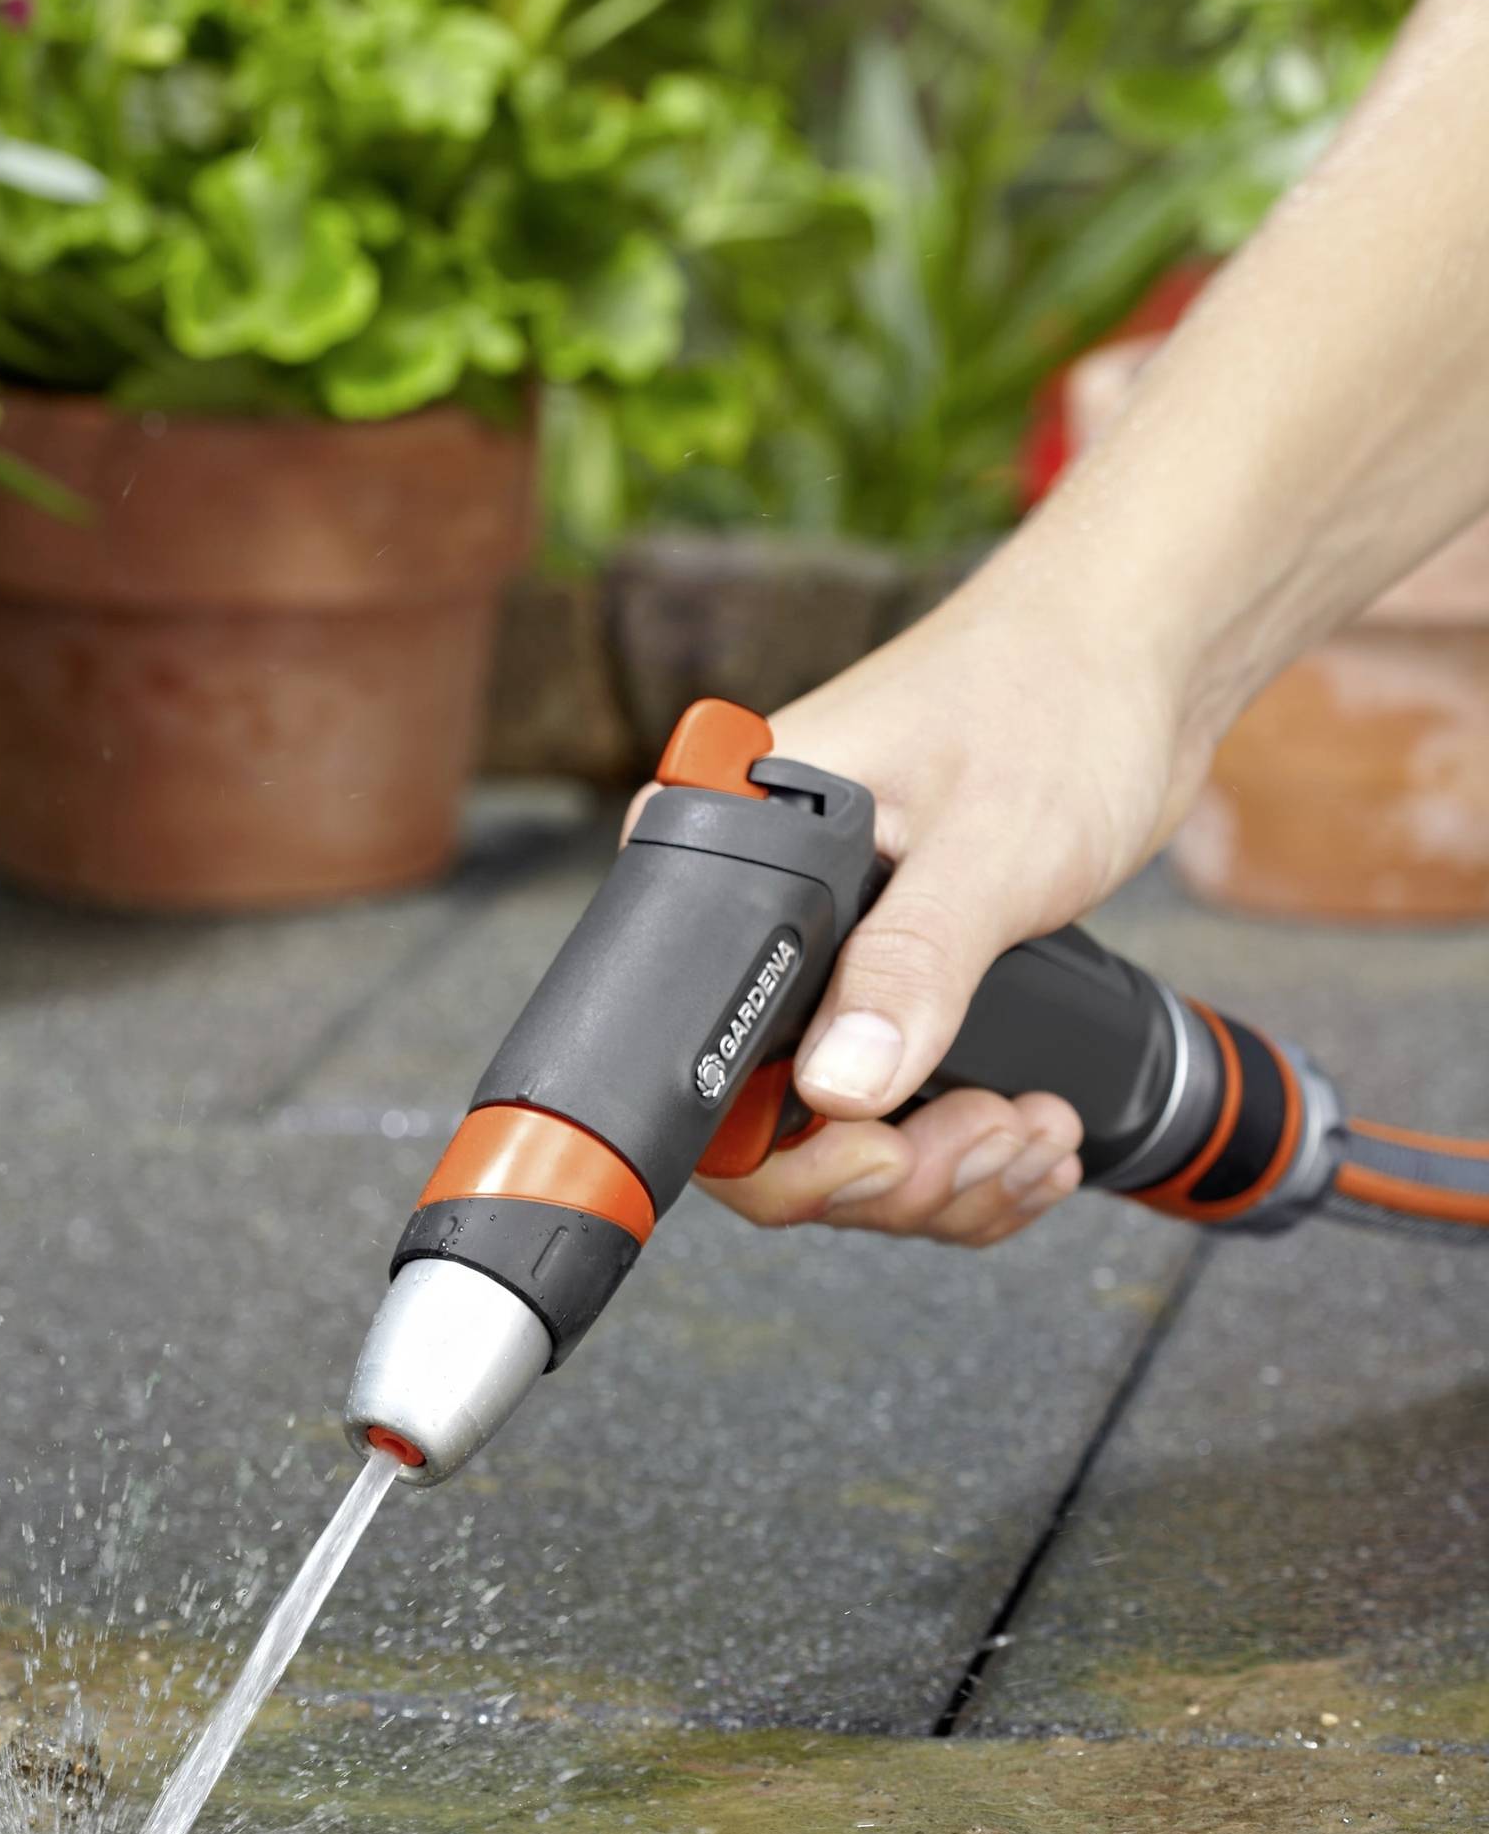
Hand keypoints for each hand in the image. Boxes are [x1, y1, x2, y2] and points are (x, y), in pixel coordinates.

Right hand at [697, 534, 1205, 1243]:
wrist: (1138, 658)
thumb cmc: (1054, 696)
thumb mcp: (989, 845)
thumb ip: (912, 963)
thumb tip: (840, 1085)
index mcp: (731, 856)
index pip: (695, 1060)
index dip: (788, 1150)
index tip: (887, 1152)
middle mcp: (758, 918)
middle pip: (770, 1129)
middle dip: (896, 1172)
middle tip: (994, 1137)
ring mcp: (827, 962)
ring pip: (842, 1142)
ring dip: (947, 1176)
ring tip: (1032, 1133)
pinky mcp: (892, 986)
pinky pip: (896, 1121)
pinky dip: (968, 1157)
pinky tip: (1030, 1131)